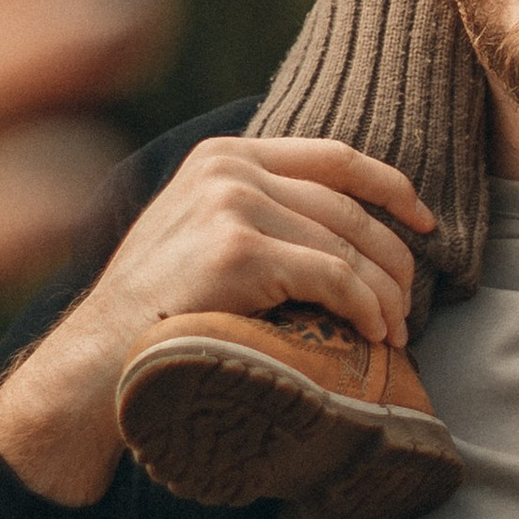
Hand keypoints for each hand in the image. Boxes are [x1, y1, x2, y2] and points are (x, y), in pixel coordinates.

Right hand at [0, 134, 432, 507]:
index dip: (391, 189)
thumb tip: (345, 234)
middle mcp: (228, 168)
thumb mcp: (198, 238)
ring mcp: (231, 205)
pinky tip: (373, 337)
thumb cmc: (153, 315)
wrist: (93, 363)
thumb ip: (254, 214)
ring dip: (385, 295)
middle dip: (393, 259)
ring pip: (348, 245)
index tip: (425, 222)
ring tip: (395, 333)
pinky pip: (334, 278)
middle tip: (409, 307)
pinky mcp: (238, 252)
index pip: (334, 157)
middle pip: (349, 207)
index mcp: (223, 155)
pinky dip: (365, 309)